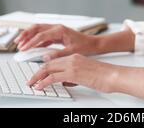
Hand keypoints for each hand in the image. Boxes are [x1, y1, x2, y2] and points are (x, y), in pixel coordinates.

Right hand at [14, 24, 99, 59]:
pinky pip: (42, 35)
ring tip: (20, 43)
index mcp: (60, 30)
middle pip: (36, 28)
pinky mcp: (56, 34)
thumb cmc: (84, 46)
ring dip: (28, 36)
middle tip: (17, 42)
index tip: (24, 48)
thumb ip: (58, 54)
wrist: (92, 44)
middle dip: (25, 34)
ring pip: (38, 30)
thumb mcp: (71, 52)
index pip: (41, 35)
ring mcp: (56, 30)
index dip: (31, 42)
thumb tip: (44, 57)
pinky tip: (30, 47)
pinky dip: (35, 40)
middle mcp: (56, 27)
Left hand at [27, 54, 143, 99]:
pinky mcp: (72, 73)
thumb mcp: (86, 74)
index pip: (55, 61)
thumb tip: (65, 82)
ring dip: (37, 77)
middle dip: (37, 72)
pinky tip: (40, 87)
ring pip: (48, 69)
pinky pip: (53, 77)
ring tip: (32, 84)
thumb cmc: (104, 76)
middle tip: (31, 80)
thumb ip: (73, 76)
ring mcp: (72, 65)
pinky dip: (44, 82)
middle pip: (49, 63)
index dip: (44, 68)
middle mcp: (72, 58)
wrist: (113, 75)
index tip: (38, 74)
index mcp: (75, 56)